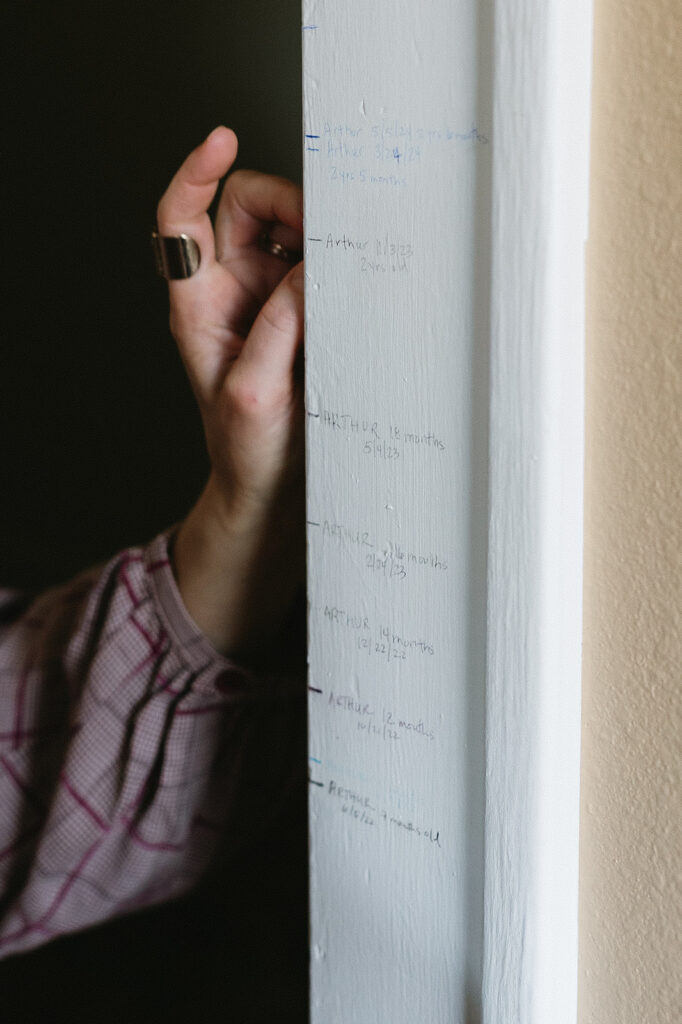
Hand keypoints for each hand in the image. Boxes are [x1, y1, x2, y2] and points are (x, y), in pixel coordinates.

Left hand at [156, 128, 304, 658]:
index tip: (223, 140)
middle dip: (289, 206)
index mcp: (198, 306)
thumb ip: (278, 327)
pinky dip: (339, 262)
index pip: (182, 219)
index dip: (195, 172)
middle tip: (328, 235)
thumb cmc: (249, 453)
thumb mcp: (255, 394)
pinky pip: (319, 268)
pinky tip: (358, 281)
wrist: (272, 490)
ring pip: (291, 233)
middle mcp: (230, 293)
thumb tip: (311, 268)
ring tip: (348, 264)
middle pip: (249, 210)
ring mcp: (268, 301)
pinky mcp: (302, 316)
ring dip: (321, 235)